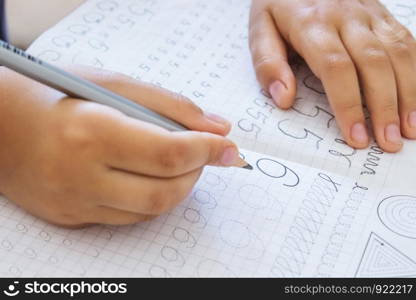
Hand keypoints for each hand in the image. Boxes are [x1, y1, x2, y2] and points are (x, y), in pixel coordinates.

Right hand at [0, 66, 237, 226]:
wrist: (1, 126)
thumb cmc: (58, 96)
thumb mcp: (114, 84)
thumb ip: (170, 106)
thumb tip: (217, 128)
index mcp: (92, 131)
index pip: (168, 154)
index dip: (207, 151)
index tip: (228, 147)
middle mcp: (80, 175)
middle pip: (165, 192)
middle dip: (196, 173)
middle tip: (202, 153)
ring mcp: (74, 203)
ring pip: (149, 211)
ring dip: (177, 187)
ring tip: (175, 162)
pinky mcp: (72, 218)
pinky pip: (127, 218)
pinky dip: (149, 198)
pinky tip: (144, 176)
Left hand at [249, 0, 415, 151]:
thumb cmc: (279, 3)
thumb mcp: (260, 27)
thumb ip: (267, 63)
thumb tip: (283, 99)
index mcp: (311, 23)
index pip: (335, 68)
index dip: (348, 105)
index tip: (356, 136)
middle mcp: (345, 16)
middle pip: (373, 63)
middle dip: (384, 107)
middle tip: (389, 142)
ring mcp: (369, 13)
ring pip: (398, 53)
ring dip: (408, 94)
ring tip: (410, 129)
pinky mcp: (382, 13)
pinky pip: (407, 41)